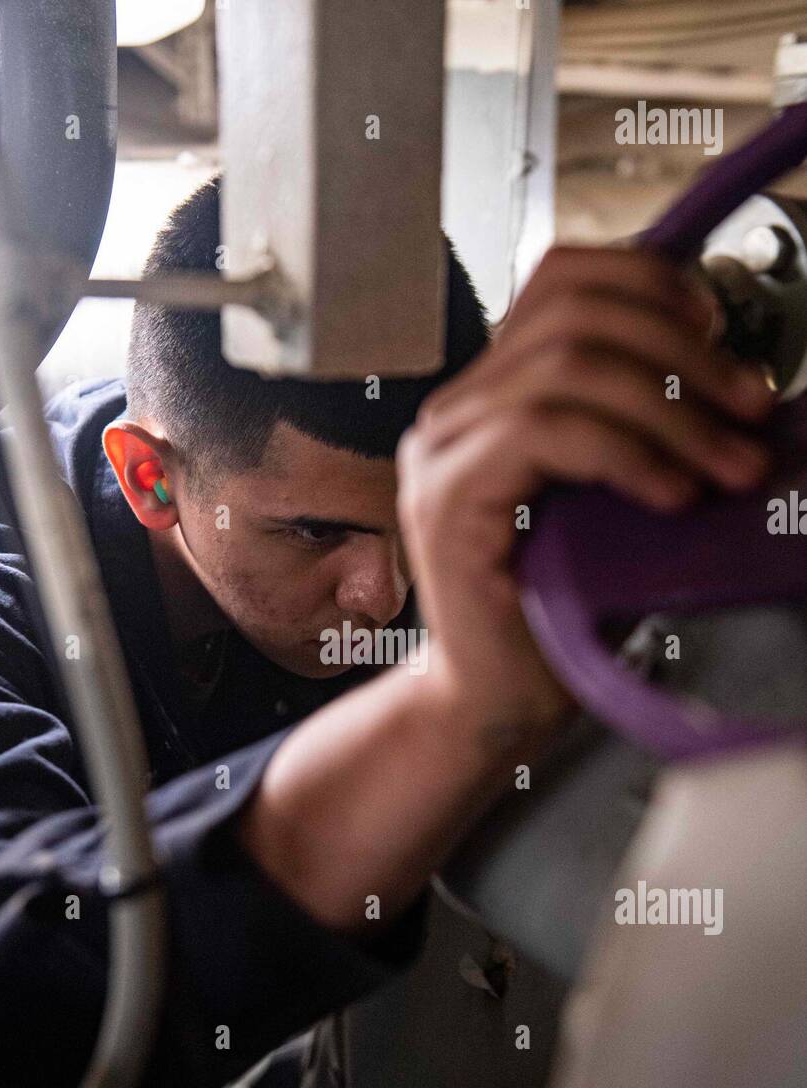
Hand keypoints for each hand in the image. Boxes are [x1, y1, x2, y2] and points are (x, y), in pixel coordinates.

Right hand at [397, 245, 775, 739]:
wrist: (502, 700)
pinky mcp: (446, 498)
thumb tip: (743, 386)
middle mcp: (458, 410)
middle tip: (752, 409)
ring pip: (566, 368)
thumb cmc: (560, 608)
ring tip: (729, 467)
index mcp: (495, 394)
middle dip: (684, 351)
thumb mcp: (621, 496)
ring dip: (672, 411)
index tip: (720, 332)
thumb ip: (650, 430)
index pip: (561, 280)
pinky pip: (544, 432)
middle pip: (572, 314)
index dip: (649, 283)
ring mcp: (442, 451)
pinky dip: (626, 453)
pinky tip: (672, 494)